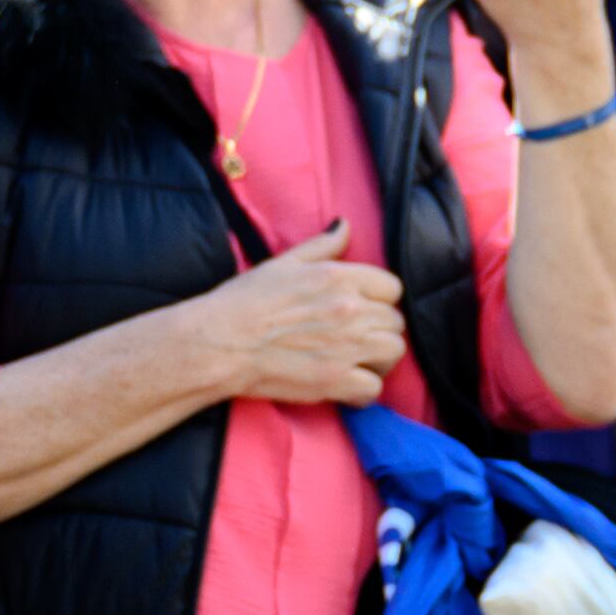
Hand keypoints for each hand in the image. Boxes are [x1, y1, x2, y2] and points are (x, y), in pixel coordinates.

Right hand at [196, 227, 409, 406]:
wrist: (219, 342)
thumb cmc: (244, 300)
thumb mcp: (284, 262)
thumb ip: (322, 245)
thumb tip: (345, 225)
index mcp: (339, 277)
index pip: (392, 287)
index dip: (380, 299)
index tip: (365, 308)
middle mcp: (350, 310)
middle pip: (396, 321)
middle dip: (381, 329)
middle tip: (359, 337)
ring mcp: (346, 346)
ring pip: (394, 352)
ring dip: (380, 358)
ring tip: (359, 360)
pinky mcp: (335, 380)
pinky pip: (374, 387)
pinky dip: (364, 389)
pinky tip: (347, 385)